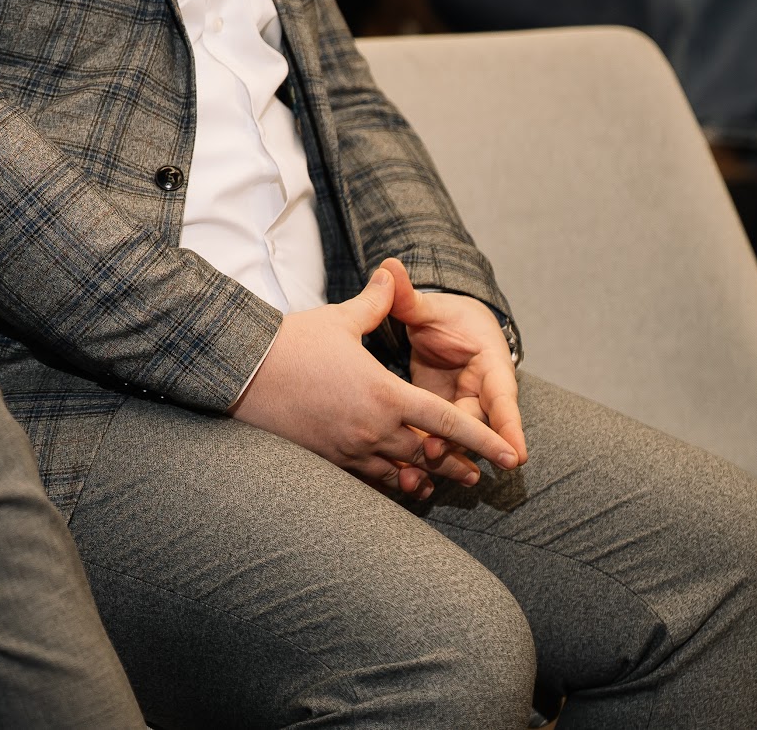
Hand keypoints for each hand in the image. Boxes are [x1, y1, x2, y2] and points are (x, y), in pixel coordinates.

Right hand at [231, 265, 521, 500]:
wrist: (244, 372)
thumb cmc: (293, 343)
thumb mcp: (340, 319)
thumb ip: (376, 303)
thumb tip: (391, 273)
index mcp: (386, 393)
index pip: (448, 422)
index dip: (484, 440)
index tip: (512, 456)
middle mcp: (375, 428)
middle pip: (430, 454)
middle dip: (456, 463)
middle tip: (476, 472)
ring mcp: (352, 449)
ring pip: (403, 473)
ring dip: (425, 477)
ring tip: (441, 482)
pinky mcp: (331, 459)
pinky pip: (372, 479)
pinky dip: (392, 482)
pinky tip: (399, 482)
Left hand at [378, 258, 527, 478]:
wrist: (444, 330)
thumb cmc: (446, 317)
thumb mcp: (428, 308)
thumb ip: (409, 296)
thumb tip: (388, 264)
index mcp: (490, 367)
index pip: (504, 398)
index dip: (510, 426)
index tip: (519, 455)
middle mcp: (481, 394)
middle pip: (478, 425)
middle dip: (465, 444)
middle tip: (440, 453)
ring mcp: (460, 409)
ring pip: (456, 438)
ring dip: (443, 454)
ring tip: (423, 469)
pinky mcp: (438, 419)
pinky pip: (435, 440)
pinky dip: (424, 456)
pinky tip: (406, 474)